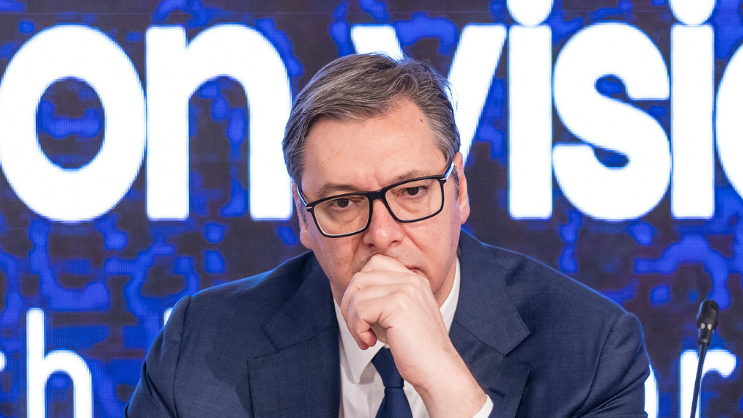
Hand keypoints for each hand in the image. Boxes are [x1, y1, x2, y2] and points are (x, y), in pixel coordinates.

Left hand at [339, 254, 486, 417]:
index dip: (360, 287)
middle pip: (361, 277)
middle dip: (350, 304)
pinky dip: (358, 330)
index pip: (375, 264)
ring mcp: (405, 290)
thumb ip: (385, 298)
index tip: (362, 312)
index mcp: (414, 280)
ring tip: (365, 337)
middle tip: (357, 326)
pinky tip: (370, 341)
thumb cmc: (419, 350)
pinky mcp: (398, 305)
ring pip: (357, 295)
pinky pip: (361, 310)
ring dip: (353, 321)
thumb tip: (353, 294)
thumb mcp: (403, 315)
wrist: (438, 370)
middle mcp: (411, 280)